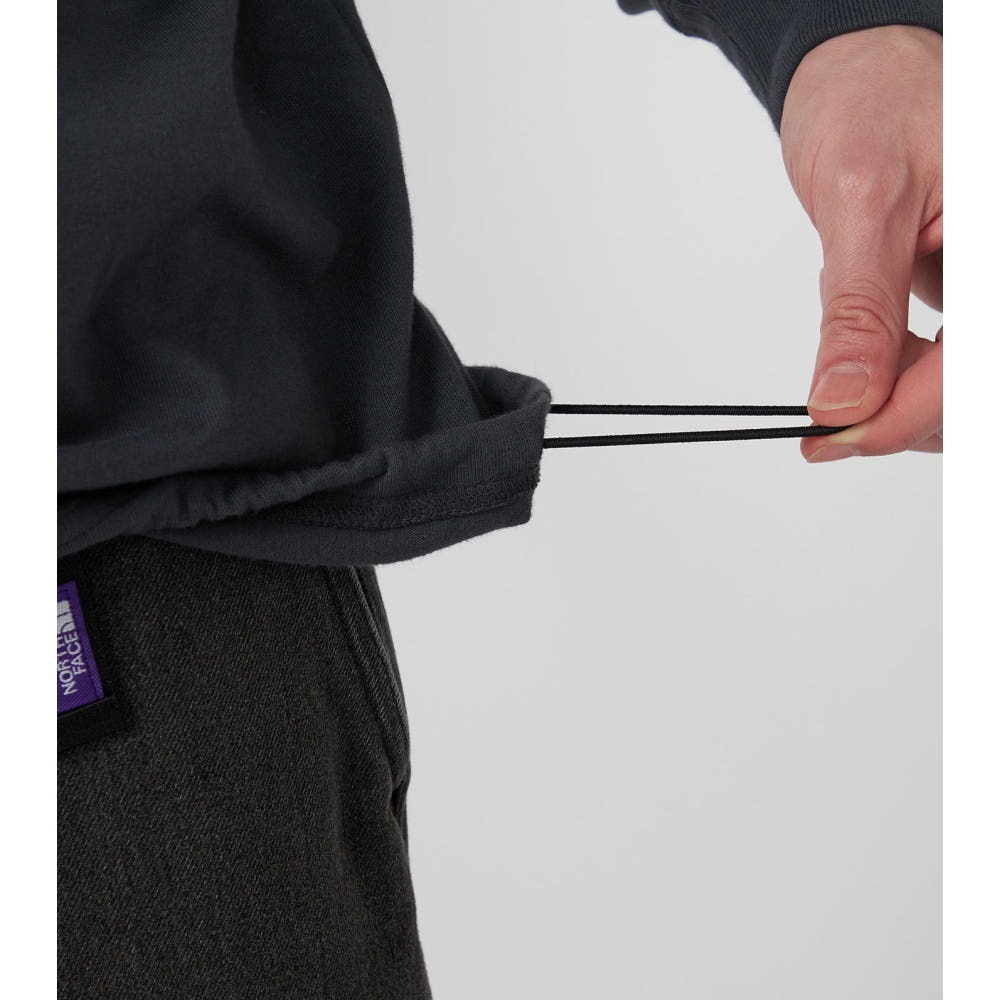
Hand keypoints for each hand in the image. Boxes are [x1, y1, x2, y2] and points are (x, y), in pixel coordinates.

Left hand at [779, 25, 941, 460]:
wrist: (861, 62)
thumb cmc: (872, 98)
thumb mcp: (861, 202)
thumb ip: (858, 310)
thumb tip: (843, 399)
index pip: (973, 368)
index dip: (905, 415)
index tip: (834, 437)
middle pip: (970, 385)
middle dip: (898, 409)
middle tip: (825, 417)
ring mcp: (986, 279)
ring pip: (955, 378)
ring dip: (891, 380)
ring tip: (847, 317)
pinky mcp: (970, 287)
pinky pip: (943, 352)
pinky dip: (892, 356)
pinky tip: (863, 314)